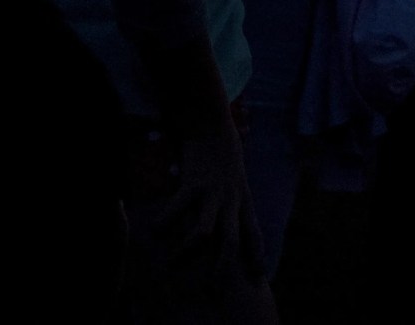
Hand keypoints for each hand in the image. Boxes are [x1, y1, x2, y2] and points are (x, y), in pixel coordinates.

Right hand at [127, 126, 278, 322]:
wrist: (212, 125)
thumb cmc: (222, 155)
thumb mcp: (235, 180)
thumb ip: (230, 203)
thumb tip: (221, 228)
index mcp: (242, 199)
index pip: (253, 232)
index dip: (256, 255)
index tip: (258, 275)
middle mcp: (231, 199)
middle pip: (231, 242)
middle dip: (222, 269)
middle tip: (212, 290)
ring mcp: (213, 192)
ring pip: (204, 232)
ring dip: (187, 252)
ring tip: (174, 263)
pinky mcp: (193, 182)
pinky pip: (178, 208)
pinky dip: (165, 223)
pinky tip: (155, 230)